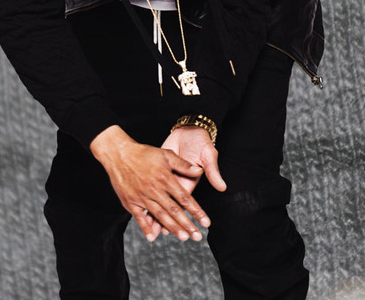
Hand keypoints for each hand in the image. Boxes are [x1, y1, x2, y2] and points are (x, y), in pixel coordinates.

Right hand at [90, 125, 210, 242]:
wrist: (119, 154)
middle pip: (174, 210)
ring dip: (172, 228)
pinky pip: (139, 217)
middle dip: (187, 225)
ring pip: (160, 215)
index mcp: (165, 178)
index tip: (206, 222)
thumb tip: (199, 171)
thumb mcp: (166, 154)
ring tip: (183, 237)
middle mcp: (155, 189)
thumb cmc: (144, 153)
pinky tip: (153, 236)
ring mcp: (142, 196)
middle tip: (197, 236)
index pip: (184, 198)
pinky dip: (146, 227)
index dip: (196, 211)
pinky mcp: (130, 201)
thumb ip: (183, 164)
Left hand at [145, 126, 226, 240]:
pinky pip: (152, 186)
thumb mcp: (208, 155)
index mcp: (189, 181)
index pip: (185, 203)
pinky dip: (148, 197)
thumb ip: (212, 171)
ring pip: (161, 199)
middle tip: (167, 235)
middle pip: (173, 205)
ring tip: (154, 229)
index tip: (184, 230)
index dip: (184, 216)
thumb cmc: (200, 141)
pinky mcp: (159, 170)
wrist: (188, 129)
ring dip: (158, 212)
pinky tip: (142, 209)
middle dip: (172, 220)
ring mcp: (167, 177)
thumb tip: (222, 187)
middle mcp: (177, 182)